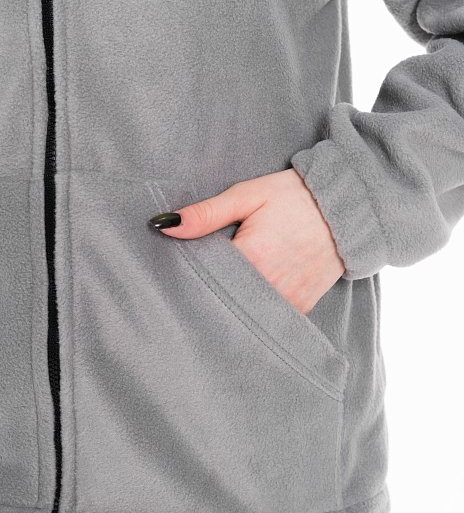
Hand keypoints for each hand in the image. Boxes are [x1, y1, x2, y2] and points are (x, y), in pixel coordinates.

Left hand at [150, 168, 344, 313]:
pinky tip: (246, 294)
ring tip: (221, 286)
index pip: (203, 277)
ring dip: (231, 302)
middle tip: (195, 279)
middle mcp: (269, 286)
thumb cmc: (294, 196)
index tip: (175, 269)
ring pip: (244, 312)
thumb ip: (206, 214)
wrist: (347, 207)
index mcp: (251, 257)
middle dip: (208, 291)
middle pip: (222, 299)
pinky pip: (268, 317)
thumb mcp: (248, 195)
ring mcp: (287, 301)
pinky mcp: (301, 308)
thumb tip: (164, 226)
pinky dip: (255, 308)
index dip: (188, 273)